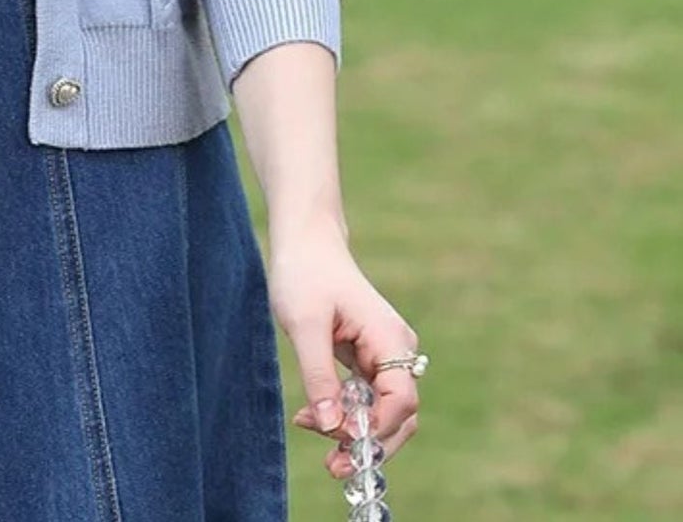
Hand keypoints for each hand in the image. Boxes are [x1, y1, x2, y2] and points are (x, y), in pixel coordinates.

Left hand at [266, 219, 422, 483]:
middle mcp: (395, 349)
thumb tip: (331, 428)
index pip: (402, 400)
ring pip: (383, 411)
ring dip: (353, 431)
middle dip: (368, 442)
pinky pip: (366, 399)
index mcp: (389, 338)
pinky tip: (312, 414)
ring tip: (310, 428)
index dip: (376, 428)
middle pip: (400, 415)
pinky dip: (345, 413)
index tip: (338, 438)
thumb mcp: (304, 324)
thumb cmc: (304, 274)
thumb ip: (318, 375)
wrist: (305, 242)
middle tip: (331, 464)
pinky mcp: (368, 358)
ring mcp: (384, 355)